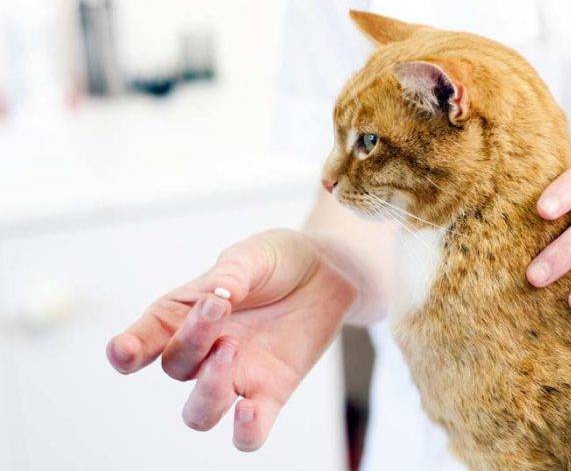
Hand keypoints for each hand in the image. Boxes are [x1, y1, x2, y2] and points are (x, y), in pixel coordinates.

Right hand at [105, 229, 355, 450]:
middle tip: (220, 307)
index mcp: (181, 315)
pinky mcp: (270, 393)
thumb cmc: (278, 260)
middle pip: (174, 368)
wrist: (327, 271)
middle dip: (192, 339)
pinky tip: (248, 410)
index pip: (142, 341)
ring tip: (233, 348)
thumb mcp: (253, 255)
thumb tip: (219, 294)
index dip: (127, 351)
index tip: (123, 351)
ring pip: (199, 413)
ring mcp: (234, 376)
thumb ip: (232, 273)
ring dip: (209, 389)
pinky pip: (248, 435)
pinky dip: (244, 432)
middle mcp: (201, 352)